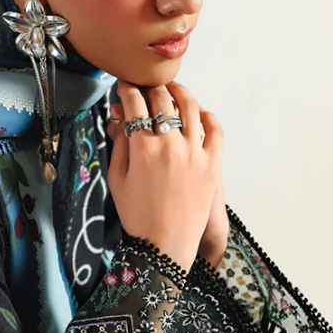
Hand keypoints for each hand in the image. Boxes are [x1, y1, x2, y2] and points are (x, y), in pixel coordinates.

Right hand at [109, 91, 227, 270]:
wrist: (164, 246)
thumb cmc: (137, 216)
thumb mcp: (117, 179)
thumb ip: (119, 144)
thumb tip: (120, 118)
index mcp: (143, 149)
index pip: (134, 104)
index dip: (126, 90)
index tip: (124, 86)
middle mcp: (171, 145)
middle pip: (162, 100)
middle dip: (150, 87)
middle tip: (145, 86)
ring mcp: (196, 153)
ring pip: (191, 107)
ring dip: (180, 92)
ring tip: (173, 89)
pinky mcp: (213, 164)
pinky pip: (215, 129)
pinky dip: (207, 116)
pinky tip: (199, 113)